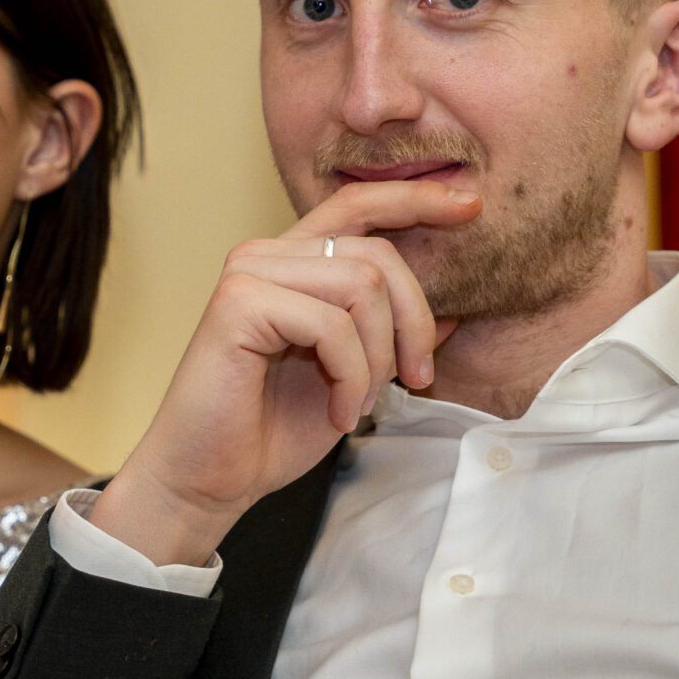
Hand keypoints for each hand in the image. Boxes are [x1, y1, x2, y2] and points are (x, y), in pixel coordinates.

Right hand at [89, 179, 476, 566]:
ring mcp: (248, 275)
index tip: (470, 206)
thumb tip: (455, 312)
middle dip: (413, 321)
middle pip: (376, 254)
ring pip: (360, 287)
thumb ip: (392, 337)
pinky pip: (331, 325)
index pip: (358, 206)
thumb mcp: (354, 378)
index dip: (415, 198)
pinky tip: (340, 413)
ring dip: (379, 358)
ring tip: (361, 404)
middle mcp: (265, 256)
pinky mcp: (237, 304)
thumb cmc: (270, 432)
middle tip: (417, 379)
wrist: (209, 480)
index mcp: (290, 263)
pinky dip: (351, 377)